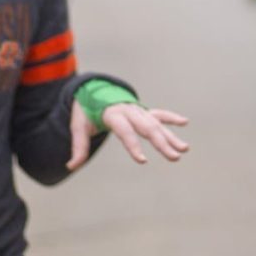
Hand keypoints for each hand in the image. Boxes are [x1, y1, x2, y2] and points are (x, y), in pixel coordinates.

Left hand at [67, 100, 188, 169]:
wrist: (93, 90)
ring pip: (157, 124)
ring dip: (171, 136)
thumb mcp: (78, 125)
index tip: (143, 161)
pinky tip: (185, 122)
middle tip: (175, 157)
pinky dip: (171, 117)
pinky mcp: (143, 111)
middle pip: (148, 128)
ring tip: (184, 149)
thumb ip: (78, 146)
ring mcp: (138, 110)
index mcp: (113, 113)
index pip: (125, 131)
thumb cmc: (86, 110)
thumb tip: (71, 166)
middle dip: (162, 143)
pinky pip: (159, 113)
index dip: (133, 145)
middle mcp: (129, 111)